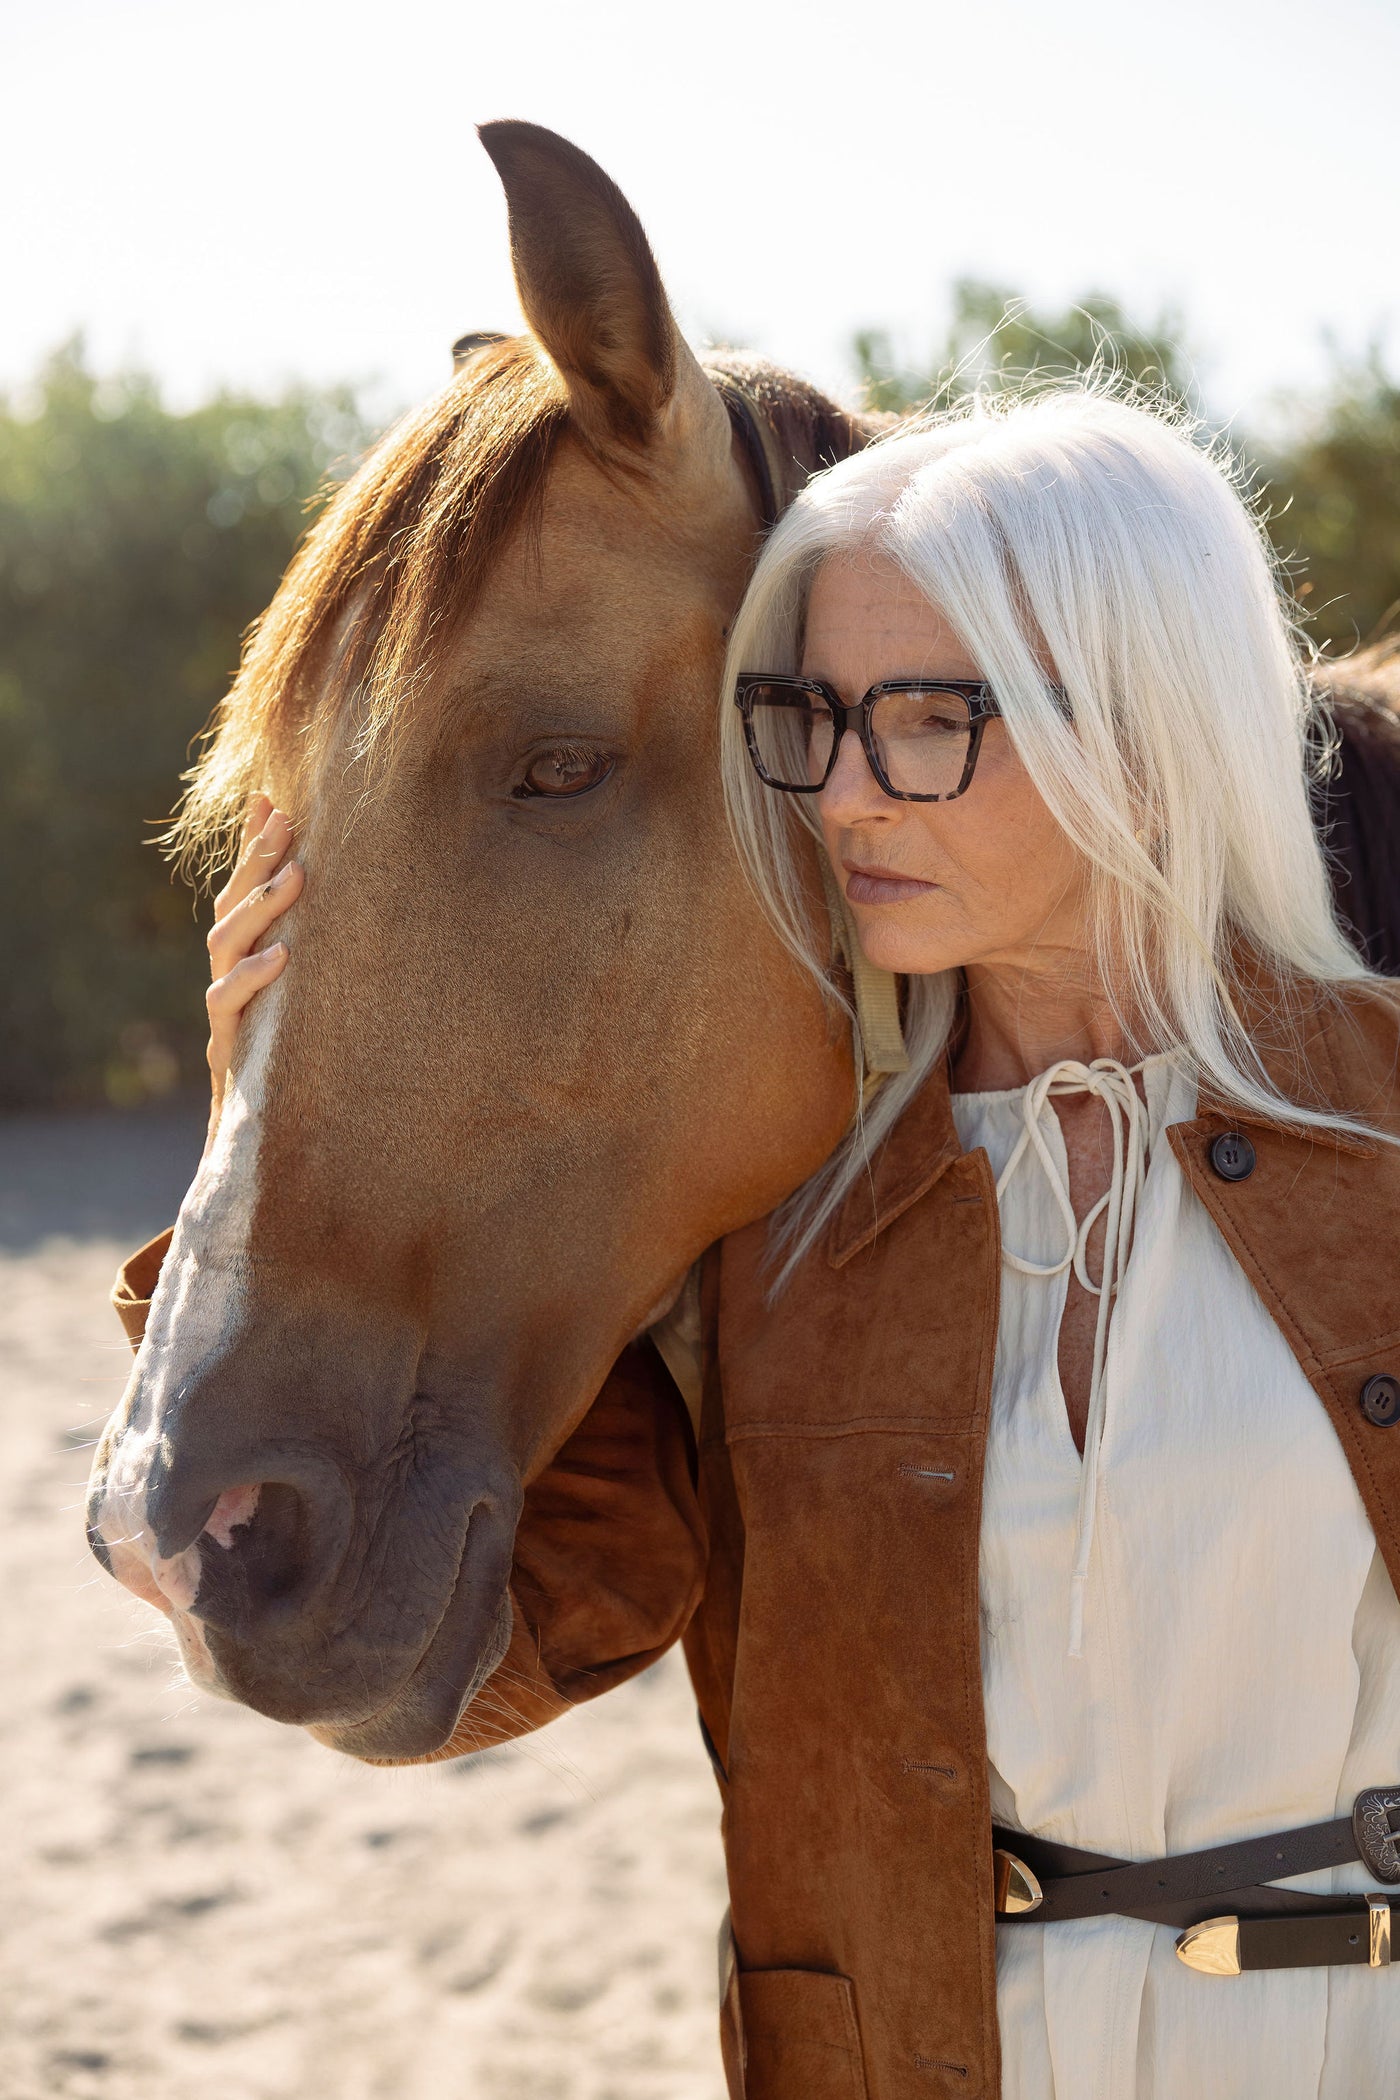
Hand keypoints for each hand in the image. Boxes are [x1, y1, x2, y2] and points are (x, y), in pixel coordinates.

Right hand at [203, 794, 303, 1150]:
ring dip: (259, 907)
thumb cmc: (303, 1065)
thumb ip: (325, 953)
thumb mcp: (319, 1004)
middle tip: (287, 820)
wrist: (274, 1149)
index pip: (243, 888)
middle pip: (232, 906)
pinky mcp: (228, 1048)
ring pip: (224, 946)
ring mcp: (226, 1012)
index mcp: (249, 959)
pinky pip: (228, 1005)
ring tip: (297, 876)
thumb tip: (360, 902)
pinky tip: (283, 956)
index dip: (253, 844)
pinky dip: (251, 978)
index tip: (275, 798)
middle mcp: (231, 977)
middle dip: (256, 860)